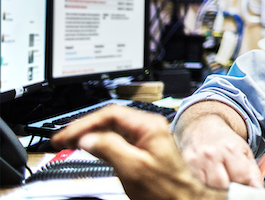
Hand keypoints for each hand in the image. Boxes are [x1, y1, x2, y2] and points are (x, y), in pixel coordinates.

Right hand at [51, 105, 225, 199]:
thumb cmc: (164, 188)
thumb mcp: (132, 168)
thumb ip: (109, 148)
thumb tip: (88, 138)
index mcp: (148, 126)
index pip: (110, 114)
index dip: (85, 124)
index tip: (66, 135)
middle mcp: (149, 128)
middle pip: (110, 120)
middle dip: (85, 128)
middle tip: (61, 139)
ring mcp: (147, 139)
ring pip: (113, 130)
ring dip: (90, 136)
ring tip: (69, 143)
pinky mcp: (144, 150)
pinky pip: (118, 141)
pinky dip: (101, 144)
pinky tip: (89, 148)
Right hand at [173, 102, 264, 188]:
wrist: (202, 126)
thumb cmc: (225, 141)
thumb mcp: (244, 151)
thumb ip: (253, 172)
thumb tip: (259, 190)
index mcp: (231, 148)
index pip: (241, 176)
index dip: (246, 185)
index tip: (247, 187)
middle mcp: (213, 154)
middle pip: (223, 184)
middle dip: (230, 189)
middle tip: (234, 186)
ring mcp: (198, 160)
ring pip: (208, 187)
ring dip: (217, 189)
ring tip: (222, 182)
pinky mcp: (187, 165)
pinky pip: (197, 183)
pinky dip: (205, 185)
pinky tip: (210, 180)